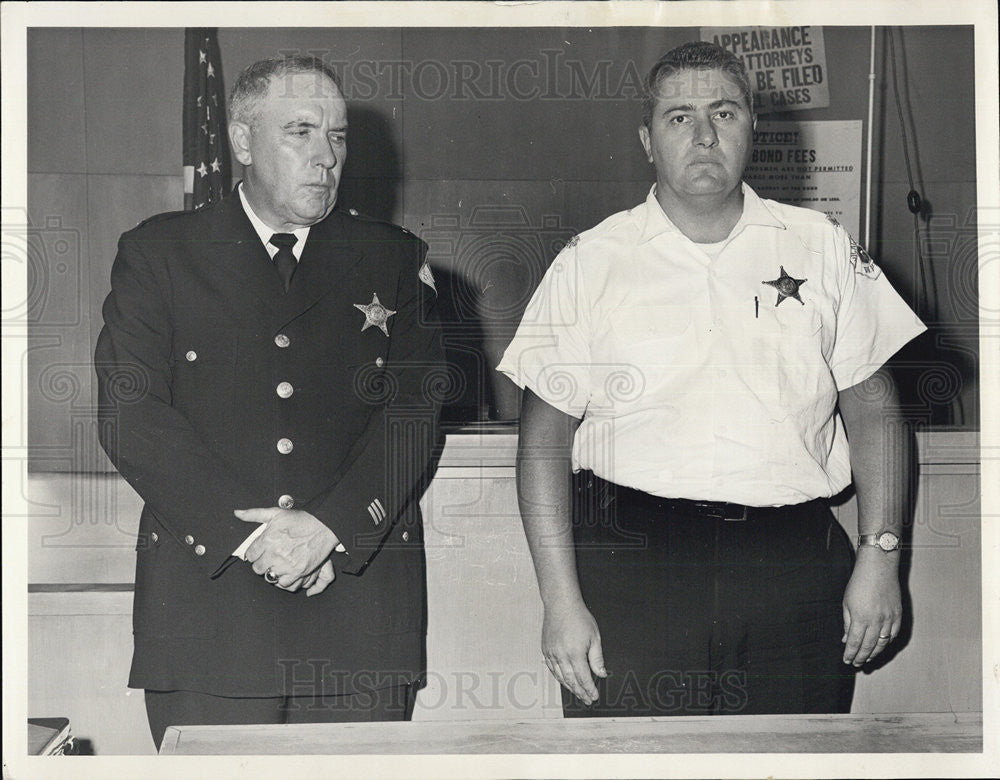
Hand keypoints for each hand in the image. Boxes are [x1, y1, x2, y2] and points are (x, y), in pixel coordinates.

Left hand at [236, 507, 339, 593]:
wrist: (324, 526)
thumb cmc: (301, 520)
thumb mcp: (276, 513)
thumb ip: (254, 514)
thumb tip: (238, 513)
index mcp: (267, 539)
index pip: (250, 555)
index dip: (255, 554)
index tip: (260, 552)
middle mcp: (275, 553)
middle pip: (258, 568)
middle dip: (262, 563)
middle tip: (269, 558)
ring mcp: (286, 564)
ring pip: (269, 577)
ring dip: (273, 571)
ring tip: (278, 564)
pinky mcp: (298, 572)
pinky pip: (284, 583)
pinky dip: (284, 579)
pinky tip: (286, 571)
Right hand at [541, 598, 607, 704]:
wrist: (561, 604)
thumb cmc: (578, 617)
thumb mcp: (594, 637)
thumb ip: (597, 658)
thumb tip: (601, 673)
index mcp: (575, 653)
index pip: (583, 678)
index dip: (589, 689)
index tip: (594, 696)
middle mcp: (561, 655)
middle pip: (571, 681)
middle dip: (580, 692)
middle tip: (587, 699)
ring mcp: (551, 653)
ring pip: (560, 677)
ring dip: (569, 687)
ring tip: (578, 693)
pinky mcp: (545, 649)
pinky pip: (551, 669)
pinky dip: (559, 677)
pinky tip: (564, 680)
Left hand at [841, 548, 901, 665]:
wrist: (878, 569)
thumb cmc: (859, 583)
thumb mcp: (847, 603)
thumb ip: (847, 623)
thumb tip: (846, 640)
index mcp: (860, 618)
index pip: (855, 643)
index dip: (851, 654)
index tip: (847, 661)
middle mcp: (876, 621)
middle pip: (868, 646)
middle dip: (861, 657)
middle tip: (856, 664)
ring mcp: (889, 619)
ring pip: (882, 643)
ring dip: (874, 653)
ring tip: (867, 659)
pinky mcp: (898, 615)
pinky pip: (893, 635)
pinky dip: (886, 643)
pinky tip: (880, 646)